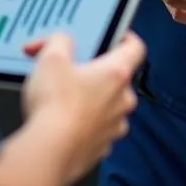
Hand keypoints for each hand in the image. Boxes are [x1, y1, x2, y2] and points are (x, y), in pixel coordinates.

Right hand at [21, 31, 143, 183]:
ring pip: (107, 105)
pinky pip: (95, 128)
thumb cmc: (55, 105)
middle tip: (72, 67)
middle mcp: (122, 101)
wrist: (49, 152)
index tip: (116, 33)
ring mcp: (113, 127)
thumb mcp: (51, 58)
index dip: (126, 36)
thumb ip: (60, 41)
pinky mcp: (101, 148)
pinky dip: (82, 122)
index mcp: (116, 73)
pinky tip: (60, 119)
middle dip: (95, 71)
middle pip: (116, 78)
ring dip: (89, 99)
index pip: (136, 48)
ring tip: (61, 96)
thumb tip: (62, 40)